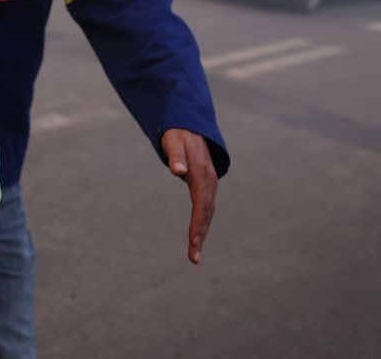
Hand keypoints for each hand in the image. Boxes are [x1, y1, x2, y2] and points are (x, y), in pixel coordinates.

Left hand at [161, 128, 217, 264]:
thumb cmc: (178, 134)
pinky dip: (202, 223)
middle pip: (206, 213)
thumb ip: (175, 156)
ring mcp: (209, 184)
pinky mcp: (206, 185)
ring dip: (202, 232)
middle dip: (200, 235)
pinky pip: (205, 207)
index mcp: (201, 173)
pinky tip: (197, 236)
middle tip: (193, 258)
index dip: (197, 223)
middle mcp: (208, 181)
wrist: (190, 125)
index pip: (201, 203)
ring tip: (194, 254)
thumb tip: (177, 170)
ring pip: (207, 212)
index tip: (193, 242)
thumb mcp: (173, 142)